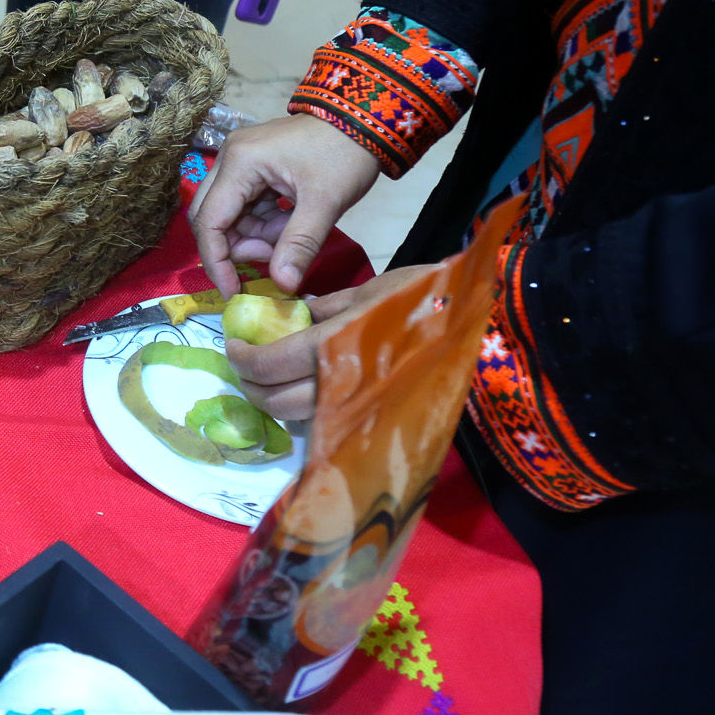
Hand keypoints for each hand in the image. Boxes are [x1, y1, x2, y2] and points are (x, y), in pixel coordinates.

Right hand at [190, 113, 381, 296]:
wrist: (367, 117)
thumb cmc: (345, 153)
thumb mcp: (325, 203)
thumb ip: (299, 245)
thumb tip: (284, 286)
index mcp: (240, 164)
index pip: (209, 223)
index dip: (217, 262)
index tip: (234, 291)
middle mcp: (229, 159)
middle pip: (212, 218)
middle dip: (238, 246)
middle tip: (273, 258)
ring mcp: (240, 160)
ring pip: (230, 215)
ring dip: (256, 235)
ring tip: (291, 234)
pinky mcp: (253, 165)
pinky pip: (246, 205)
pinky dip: (264, 222)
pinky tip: (291, 222)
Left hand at [226, 265, 435, 419]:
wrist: (480, 330)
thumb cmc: (425, 299)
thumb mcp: (368, 292)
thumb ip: (323, 308)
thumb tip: (290, 315)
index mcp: (334, 345)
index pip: (269, 364)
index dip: (243, 359)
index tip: (233, 345)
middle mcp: (341, 383)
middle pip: (276, 400)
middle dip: (251, 386)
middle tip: (243, 365)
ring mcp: (358, 406)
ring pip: (296, 418)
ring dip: (272, 401)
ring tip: (266, 379)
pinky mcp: (373, 419)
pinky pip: (324, 423)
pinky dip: (302, 411)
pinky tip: (299, 392)